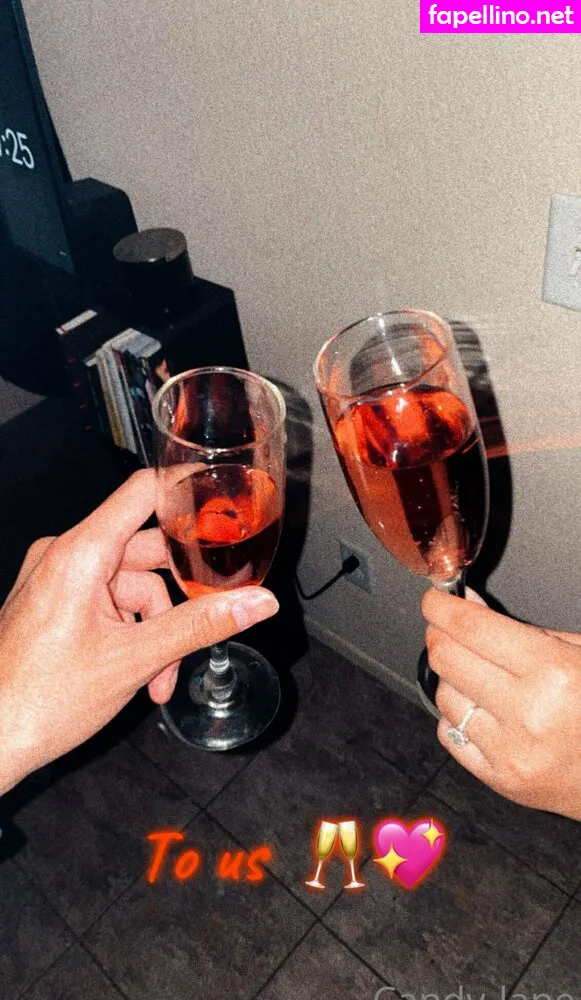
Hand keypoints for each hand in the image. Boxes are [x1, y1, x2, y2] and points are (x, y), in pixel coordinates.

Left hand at [0, 471, 277, 794]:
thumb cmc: (38, 701)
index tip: (223, 496)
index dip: (187, 490)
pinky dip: (132, 635)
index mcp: (80, 553)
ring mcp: (58, 580)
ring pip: (132, 586)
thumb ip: (202, 625)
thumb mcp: (136, 659)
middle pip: (147, 550)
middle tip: (210, 620)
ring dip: (156, 629)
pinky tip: (141, 675)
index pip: (144, 492)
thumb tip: (256, 602)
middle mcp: (65, 556)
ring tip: (161, 676)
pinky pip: (110, 604)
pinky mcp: (56, 604)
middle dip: (179, 598)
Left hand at [422, 588, 580, 819]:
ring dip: (450, 677)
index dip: (441, 607)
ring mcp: (511, 751)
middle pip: (448, 659)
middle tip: (447, 629)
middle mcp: (529, 713)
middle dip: (439, 635)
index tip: (434, 600)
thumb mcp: (579, 653)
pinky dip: (455, 716)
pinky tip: (480, 710)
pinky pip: (449, 734)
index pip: (472, 628)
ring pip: (444, 696)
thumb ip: (522, 629)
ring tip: (476, 674)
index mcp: (554, 673)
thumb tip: (469, 605)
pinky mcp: (501, 779)